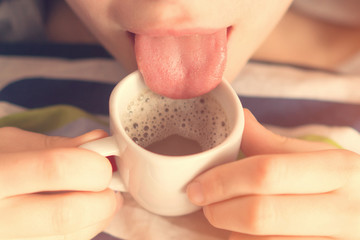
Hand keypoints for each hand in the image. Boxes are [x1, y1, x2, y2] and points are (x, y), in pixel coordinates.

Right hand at [0, 127, 121, 239]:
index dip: (91, 164)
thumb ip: (58, 145)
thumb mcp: (12, 145)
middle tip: (107, 184)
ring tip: (94, 196)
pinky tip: (77, 214)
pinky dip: (84, 230)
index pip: (54, 169)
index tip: (103, 161)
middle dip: (103, 198)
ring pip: (73, 238)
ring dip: (98, 216)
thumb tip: (101, 142)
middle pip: (67, 214)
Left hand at [187, 109, 359, 239]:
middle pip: (261, 213)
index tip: (197, 186)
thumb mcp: (318, 157)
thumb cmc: (343, 184)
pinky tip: (246, 234)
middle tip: (205, 204)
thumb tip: (239, 119)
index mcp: (338, 171)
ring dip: (232, 232)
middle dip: (220, 210)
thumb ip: (273, 142)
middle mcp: (342, 211)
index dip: (223, 180)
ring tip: (228, 218)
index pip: (267, 172)